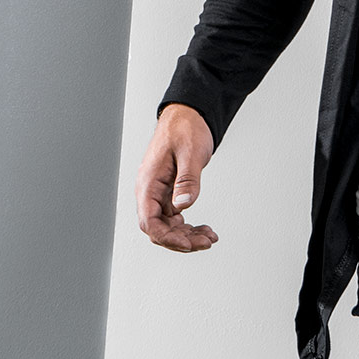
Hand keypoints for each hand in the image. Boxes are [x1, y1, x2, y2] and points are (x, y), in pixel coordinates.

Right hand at [135, 103, 217, 251]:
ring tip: (209, 237)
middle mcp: (150, 191)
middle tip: (207, 241)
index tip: (188, 244)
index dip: (167, 237)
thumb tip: (183, 206)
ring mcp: (159, 193)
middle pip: (159, 228)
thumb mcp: (191, 152)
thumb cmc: (186, 128)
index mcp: (148, 183)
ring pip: (168, 225)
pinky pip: (175, 216)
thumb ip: (187, 180)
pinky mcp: (169, 192)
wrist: (189, 114)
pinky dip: (188, 225)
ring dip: (187, 235)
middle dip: (181, 239)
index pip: (149, 222)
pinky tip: (203, 228)